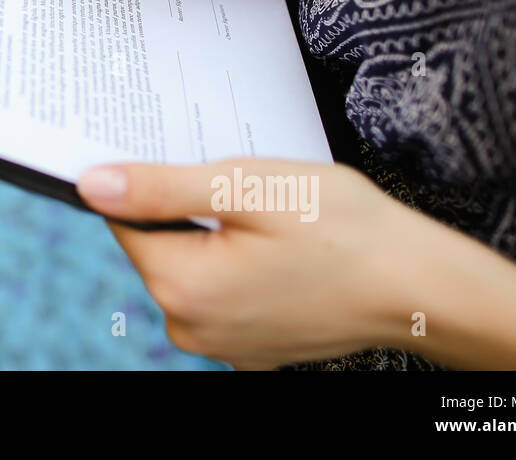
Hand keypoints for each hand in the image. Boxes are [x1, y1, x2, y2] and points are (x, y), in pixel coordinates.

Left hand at [77, 158, 411, 369]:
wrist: (423, 289)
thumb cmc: (344, 230)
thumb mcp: (246, 187)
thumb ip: (161, 188)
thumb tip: (92, 184)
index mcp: (181, 288)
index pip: (129, 222)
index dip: (156, 185)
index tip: (196, 168)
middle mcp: (192, 328)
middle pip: (161, 247)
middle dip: (194, 212)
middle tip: (251, 194)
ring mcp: (224, 345)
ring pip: (194, 268)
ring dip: (221, 240)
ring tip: (276, 223)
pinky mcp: (253, 346)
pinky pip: (225, 294)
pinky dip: (243, 267)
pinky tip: (285, 251)